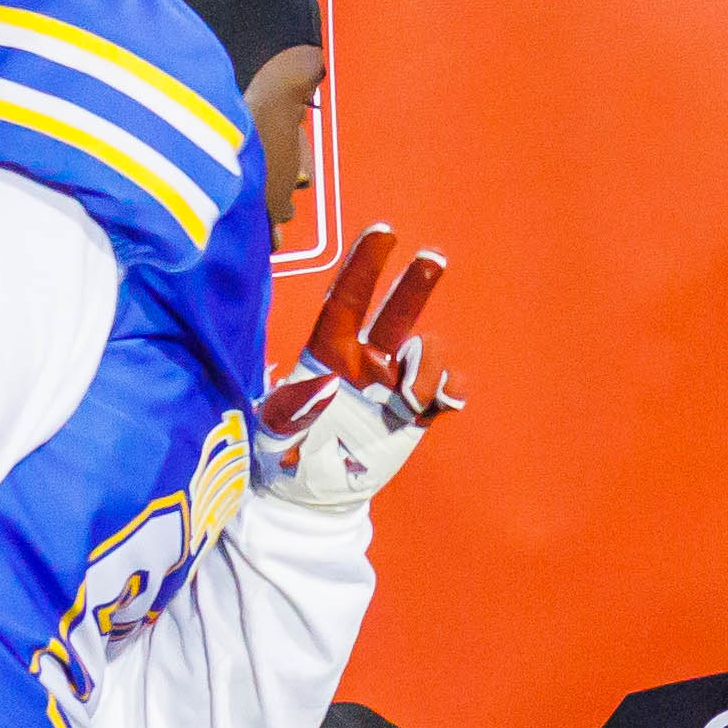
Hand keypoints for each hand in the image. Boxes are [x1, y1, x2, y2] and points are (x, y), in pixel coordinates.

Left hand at [254, 223, 457, 506]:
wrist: (314, 495)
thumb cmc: (284, 457)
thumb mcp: (275, 431)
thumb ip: (295, 407)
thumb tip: (327, 385)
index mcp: (327, 355)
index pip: (348, 303)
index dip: (364, 267)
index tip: (382, 232)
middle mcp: (365, 362)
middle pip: (395, 312)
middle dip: (415, 283)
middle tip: (434, 257)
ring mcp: (394, 385)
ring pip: (427, 350)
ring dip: (428, 366)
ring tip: (411, 402)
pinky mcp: (416, 413)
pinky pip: (447, 387)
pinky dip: (452, 387)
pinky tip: (445, 402)